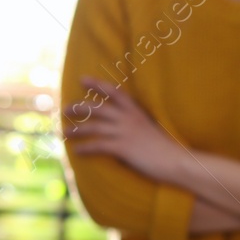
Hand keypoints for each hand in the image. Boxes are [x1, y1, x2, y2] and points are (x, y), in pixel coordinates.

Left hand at [64, 77, 187, 182]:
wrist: (175, 160)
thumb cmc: (164, 146)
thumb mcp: (150, 127)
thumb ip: (135, 122)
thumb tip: (120, 124)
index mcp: (136, 111)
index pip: (114, 92)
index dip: (97, 84)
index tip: (82, 79)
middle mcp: (128, 119)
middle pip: (97, 108)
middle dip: (79, 108)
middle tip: (65, 110)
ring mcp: (125, 132)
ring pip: (93, 127)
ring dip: (76, 130)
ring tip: (64, 133)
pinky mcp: (122, 148)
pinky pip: (98, 145)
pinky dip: (85, 148)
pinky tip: (77, 151)